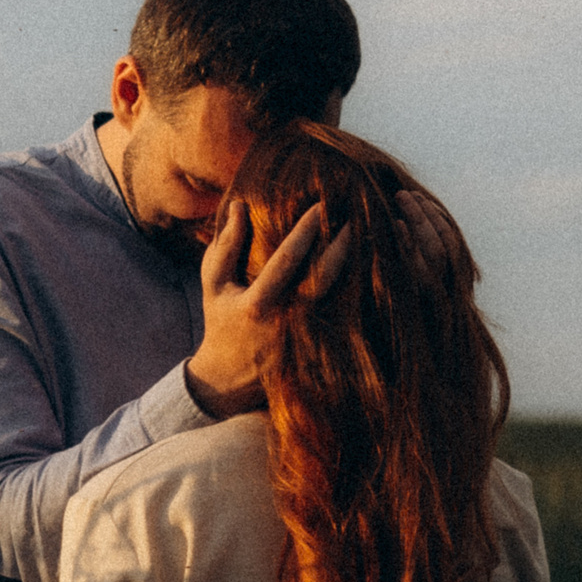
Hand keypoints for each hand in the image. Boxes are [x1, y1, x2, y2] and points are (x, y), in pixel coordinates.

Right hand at [183, 200, 352, 416]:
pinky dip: (355, 286)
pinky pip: (343, 310)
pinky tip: (366, 263)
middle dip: (343, 245)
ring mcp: (306, 334)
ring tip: (367, 235)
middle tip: (358, 214)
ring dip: (354, 265)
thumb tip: (241, 204)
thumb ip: (226, 245)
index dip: (305, 230)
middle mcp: (287, 319)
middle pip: (324, 278)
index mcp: (257, 303)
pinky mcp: (319, 343)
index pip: (287, 259)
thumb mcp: (214, 284)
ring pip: (339, 295)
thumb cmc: (221, 320)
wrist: (230, 377)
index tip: (321, 204)